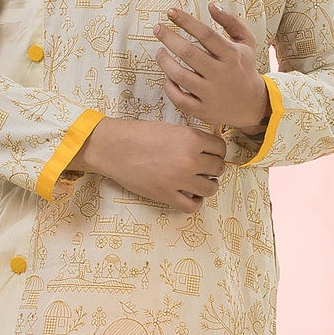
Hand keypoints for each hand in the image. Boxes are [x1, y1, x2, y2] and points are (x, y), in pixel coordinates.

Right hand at [75, 118, 226, 213]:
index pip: (220, 149)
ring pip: (210, 189)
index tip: (210, 154)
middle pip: (218, 168)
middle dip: (212, 168)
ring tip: (199, 182)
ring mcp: (179, 180)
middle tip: (203, 168)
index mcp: (192, 139)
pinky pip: (193, 206)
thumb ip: (191, 139)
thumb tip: (206, 150)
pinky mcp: (166, 196)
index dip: (216, 151)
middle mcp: (190, 160)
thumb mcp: (171, 128)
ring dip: (207, 185)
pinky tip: (191, 196)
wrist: (113, 147)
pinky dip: (196, 202)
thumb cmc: (138, 134)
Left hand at [152, 2, 268, 132]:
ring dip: (164, 61)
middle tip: (157, 28)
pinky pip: (179, 99)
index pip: (205, 34)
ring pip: (179, 75)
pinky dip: (169, 87)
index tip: (171, 12)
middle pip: (188, 53)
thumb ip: (231, 22)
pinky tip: (167, 77)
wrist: (253, 105)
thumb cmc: (244, 68)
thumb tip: (211, 6)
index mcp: (231, 55)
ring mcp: (211, 93)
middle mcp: (220, 74)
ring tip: (160, 52)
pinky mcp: (203, 110)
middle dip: (168, 38)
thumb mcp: (246, 42)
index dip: (186, 21)